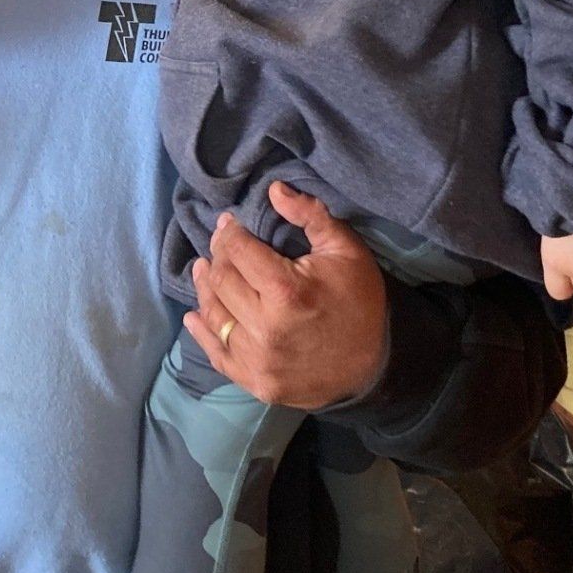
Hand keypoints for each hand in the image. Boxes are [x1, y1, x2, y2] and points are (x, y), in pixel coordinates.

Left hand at [185, 182, 389, 410]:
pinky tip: (196, 315)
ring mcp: (258, 360)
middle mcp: (266, 327)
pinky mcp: (256, 383)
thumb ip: (310, 215)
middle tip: (218, 246)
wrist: (376, 366)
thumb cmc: (360, 300)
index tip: (227, 224)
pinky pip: (217, 354)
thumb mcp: (346, 250)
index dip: (228, 233)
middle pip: (222, 281)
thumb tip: (273, 189)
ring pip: (214, 316)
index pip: (238, 251)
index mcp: (287, 290)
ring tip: (204, 271)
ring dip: (206, 289)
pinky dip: (202, 332)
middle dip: (217, 257)